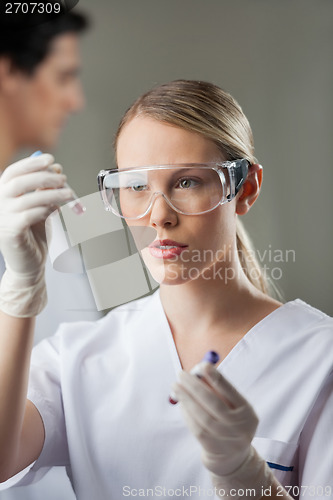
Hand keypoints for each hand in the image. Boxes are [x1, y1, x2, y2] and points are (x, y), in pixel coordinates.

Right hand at [0, 154, 72, 316]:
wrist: (29, 265)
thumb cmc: (34, 236)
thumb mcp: (41, 207)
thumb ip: (45, 190)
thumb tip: (57, 169)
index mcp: (4, 195)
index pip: (13, 172)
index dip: (31, 163)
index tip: (51, 160)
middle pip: (19, 182)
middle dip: (44, 176)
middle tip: (63, 178)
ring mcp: (3, 219)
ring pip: (28, 198)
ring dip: (52, 193)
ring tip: (69, 194)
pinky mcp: (11, 233)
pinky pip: (29, 215)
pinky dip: (45, 209)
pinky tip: (56, 210)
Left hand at [172, 363, 274, 498]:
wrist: (232, 457)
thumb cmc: (229, 422)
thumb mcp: (232, 407)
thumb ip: (218, 391)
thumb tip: (198, 372)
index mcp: (247, 411)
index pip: (231, 391)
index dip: (217, 378)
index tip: (203, 366)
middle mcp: (240, 426)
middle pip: (214, 403)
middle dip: (195, 386)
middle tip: (181, 374)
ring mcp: (227, 440)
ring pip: (203, 417)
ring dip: (187, 399)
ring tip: (176, 388)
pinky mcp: (214, 449)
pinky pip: (197, 429)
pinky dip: (187, 414)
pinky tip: (181, 404)